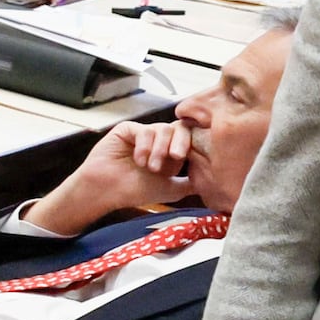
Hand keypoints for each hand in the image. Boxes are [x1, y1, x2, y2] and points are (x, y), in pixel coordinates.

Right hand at [28, 119, 194, 232]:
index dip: (193, 145)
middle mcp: (159, 140)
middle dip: (180, 144)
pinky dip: (145, 146)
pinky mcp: (129, 129)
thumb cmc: (135, 190)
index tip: (191, 157)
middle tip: (176, 158)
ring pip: (164, 129)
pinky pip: (145, 130)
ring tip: (150, 167)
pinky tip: (138, 160)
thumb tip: (211, 182)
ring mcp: (144, 134)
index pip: (189, 139)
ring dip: (160, 150)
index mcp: (170, 152)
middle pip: (180, 129)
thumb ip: (190, 183)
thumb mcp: (171, 188)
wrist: (108, 190)